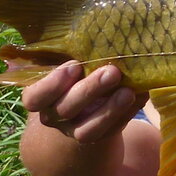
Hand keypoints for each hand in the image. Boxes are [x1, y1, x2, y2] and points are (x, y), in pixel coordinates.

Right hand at [23, 61, 145, 144]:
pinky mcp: (100, 137)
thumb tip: (80, 37)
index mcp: (40, 98)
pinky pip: (113, 130)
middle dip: (90, 90)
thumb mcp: (63, 68)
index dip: (52, 84)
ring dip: (110, 109)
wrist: (81, 112)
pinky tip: (140, 96)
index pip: (35, 97)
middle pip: (66, 109)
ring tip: (128, 91)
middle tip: (112, 71)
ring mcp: (76, 131)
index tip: (74, 65)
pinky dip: (127, 113)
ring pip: (89, 129)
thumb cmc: (70, 79)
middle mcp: (55, 117)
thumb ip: (64, 57)